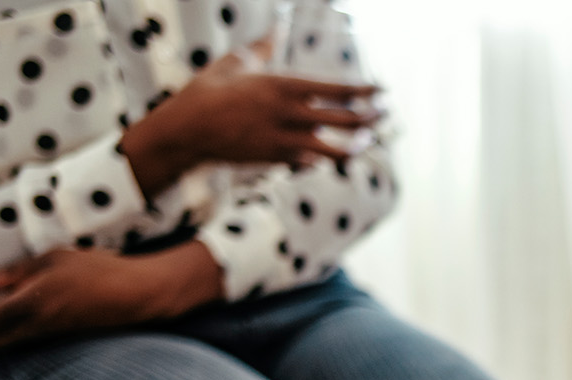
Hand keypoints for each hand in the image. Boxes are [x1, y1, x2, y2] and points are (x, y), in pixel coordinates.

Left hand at [0, 241, 222, 347]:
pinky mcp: (67, 336)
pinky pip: (33, 338)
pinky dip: (22, 330)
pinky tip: (28, 314)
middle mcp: (39, 324)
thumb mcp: (53, 258)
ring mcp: (54, 333)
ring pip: (15, 342)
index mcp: (31, 302)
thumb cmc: (97, 269)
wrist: (137, 293)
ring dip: (2, 332)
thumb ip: (15, 271)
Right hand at [121, 39, 382, 198]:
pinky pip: (310, 161)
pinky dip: (322, 158)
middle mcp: (288, 114)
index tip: (382, 90)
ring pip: (334, 148)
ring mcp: (284, 140)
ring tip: (368, 141)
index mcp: (282, 85)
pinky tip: (330, 154)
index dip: (364, 91)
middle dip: (371, 117)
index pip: (336, 89)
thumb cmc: (208, 92)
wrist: (186, 132)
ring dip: (355, 145)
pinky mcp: (276, 160)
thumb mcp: (235, 64)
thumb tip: (275, 27)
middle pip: (344, 119)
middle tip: (385, 113)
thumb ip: (262, 48)